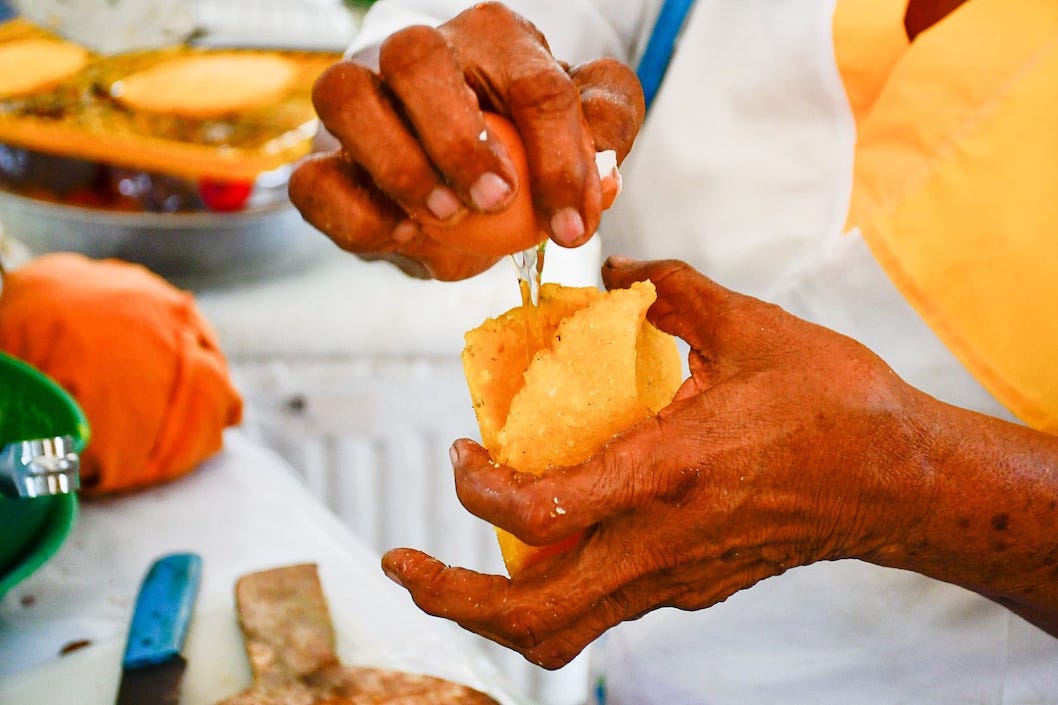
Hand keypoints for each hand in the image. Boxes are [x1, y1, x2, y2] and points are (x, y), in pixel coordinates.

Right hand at [288, 2, 643, 279]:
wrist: (464, 189)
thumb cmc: (528, 148)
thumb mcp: (585, 132)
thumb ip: (605, 129)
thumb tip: (605, 164)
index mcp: (496, 40)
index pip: (534, 84)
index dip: (561, 160)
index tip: (573, 227)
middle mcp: (418, 54)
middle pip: (415, 58)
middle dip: (457, 136)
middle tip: (497, 200)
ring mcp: (361, 100)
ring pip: (344, 95)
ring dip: (397, 164)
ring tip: (447, 216)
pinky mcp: (323, 160)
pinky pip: (311, 180)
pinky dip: (353, 213)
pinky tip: (404, 235)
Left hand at [381, 257, 934, 667]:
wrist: (899, 482)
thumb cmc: (834, 405)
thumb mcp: (749, 327)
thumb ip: (670, 289)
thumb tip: (615, 272)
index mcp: (672, 472)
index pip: (542, 512)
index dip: (478, 490)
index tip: (461, 452)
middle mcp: (664, 543)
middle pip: (532, 616)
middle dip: (449, 598)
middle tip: (402, 562)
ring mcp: (676, 578)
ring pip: (564, 630)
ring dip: (493, 609)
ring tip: (450, 570)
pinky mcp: (690, 588)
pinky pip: (603, 603)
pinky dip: (552, 583)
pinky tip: (547, 533)